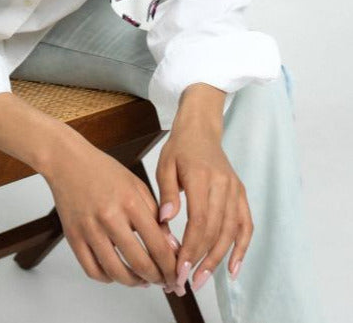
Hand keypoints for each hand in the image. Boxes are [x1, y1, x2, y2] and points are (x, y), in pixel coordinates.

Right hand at [43, 136, 180, 289]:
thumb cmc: (103, 171)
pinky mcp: (73, 237)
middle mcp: (109, 216)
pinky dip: (108, 278)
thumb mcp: (136, 185)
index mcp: (130, 201)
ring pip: (116, 273)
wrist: (68, 161)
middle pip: (139, 263)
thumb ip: (155, 215)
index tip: (177, 273)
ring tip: (143, 280)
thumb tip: (170, 246)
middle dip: (158, 279)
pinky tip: (117, 273)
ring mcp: (89, 229)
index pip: (158, 245)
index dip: (171, 266)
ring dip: (134, 283)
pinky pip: (92, 270)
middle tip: (164, 282)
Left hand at [156, 107, 252, 292]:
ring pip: (231, 232)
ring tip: (203, 280)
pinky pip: (246, 225)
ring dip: (218, 259)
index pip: (199, 221)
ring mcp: (235, 189)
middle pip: (216, 230)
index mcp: (201, 177)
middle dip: (202, 260)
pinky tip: (233, 270)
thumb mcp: (165, 166)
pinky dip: (242, 248)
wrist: (201, 130)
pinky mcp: (241, 193)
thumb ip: (166, 194)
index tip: (179, 268)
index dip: (190, 248)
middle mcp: (222, 184)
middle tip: (187, 282)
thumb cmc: (179, 148)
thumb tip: (165, 221)